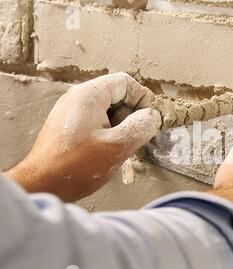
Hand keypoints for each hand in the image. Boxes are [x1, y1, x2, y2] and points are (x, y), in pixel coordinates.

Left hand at [6, 73, 160, 201]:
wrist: (42, 185)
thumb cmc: (75, 167)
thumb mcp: (117, 146)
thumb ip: (141, 127)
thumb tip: (153, 117)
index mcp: (88, 95)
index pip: (126, 83)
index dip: (142, 100)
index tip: (147, 123)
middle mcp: (79, 98)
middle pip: (118, 96)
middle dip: (131, 116)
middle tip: (131, 139)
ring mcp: (73, 112)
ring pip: (110, 111)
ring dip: (121, 128)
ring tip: (117, 149)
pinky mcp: (71, 126)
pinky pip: (99, 122)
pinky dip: (109, 134)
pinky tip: (106, 152)